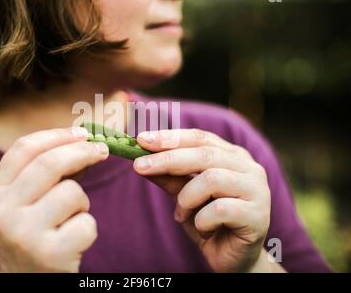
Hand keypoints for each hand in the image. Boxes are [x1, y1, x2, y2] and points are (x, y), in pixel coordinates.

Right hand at [0, 127, 108, 271]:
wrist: (25, 284)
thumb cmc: (32, 236)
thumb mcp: (25, 205)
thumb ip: (45, 175)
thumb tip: (84, 142)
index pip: (23, 148)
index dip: (57, 135)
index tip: (82, 133)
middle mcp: (4, 212)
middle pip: (50, 163)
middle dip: (82, 151)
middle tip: (102, 150)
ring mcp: (25, 234)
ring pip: (72, 193)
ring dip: (82, 202)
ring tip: (71, 219)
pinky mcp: (50, 254)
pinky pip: (86, 224)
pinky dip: (88, 229)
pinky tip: (74, 241)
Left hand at [133, 129, 273, 271]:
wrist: (232, 260)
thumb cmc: (209, 222)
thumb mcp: (184, 196)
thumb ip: (169, 177)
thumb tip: (141, 159)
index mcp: (232, 156)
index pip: (199, 137)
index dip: (170, 138)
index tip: (141, 140)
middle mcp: (249, 167)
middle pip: (204, 154)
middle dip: (168, 160)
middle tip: (139, 167)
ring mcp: (257, 190)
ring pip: (211, 180)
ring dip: (186, 199)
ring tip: (181, 215)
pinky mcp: (258, 215)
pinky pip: (220, 210)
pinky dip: (202, 221)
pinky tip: (203, 230)